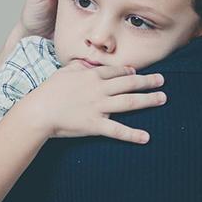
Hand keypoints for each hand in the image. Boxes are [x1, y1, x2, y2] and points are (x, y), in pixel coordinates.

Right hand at [24, 62, 165, 143]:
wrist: (38, 112)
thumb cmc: (48, 92)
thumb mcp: (63, 72)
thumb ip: (78, 67)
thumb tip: (86, 63)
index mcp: (91, 76)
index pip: (116, 72)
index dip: (129, 71)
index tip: (137, 72)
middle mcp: (99, 89)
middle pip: (129, 83)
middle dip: (148, 81)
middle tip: (162, 80)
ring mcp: (99, 107)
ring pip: (129, 102)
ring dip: (148, 100)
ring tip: (163, 98)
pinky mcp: (95, 125)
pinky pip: (118, 130)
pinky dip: (132, 134)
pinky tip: (146, 137)